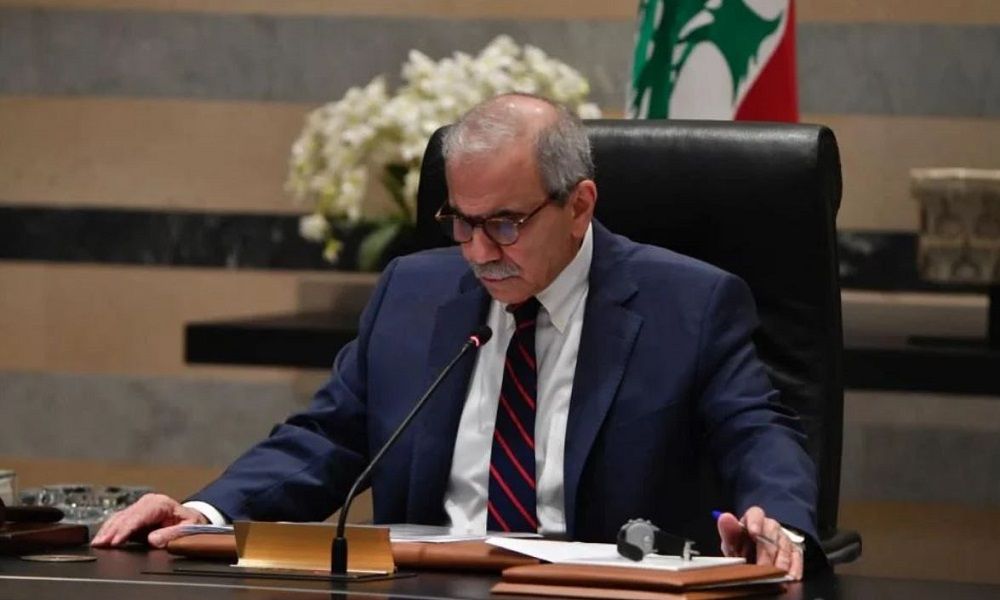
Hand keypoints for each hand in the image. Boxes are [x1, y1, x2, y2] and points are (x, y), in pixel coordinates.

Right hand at [91, 493, 207, 547]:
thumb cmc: (191, 522)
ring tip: (97, 543)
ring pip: (119, 517)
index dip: (125, 530)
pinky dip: (110, 528)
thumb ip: (172, 534)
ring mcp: (140, 507)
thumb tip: (153, 540)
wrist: (193, 517)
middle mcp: (148, 502)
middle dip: (111, 530)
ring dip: (107, 530)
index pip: (138, 517)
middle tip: (99, 544)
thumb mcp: (189, 528)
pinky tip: (102, 537)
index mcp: (161, 504)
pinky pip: (119, 520)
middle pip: (125, 516)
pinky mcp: (135, 513)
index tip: (115, 541)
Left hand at [716, 506, 802, 580]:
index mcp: (753, 519)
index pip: (756, 514)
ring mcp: (784, 538)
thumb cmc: (742, 547)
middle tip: (761, 567)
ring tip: (773, 575)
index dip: (755, 522)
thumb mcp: (732, 541)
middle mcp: (771, 526)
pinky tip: (787, 578)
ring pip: (784, 547)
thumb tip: (725, 517)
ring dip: (779, 563)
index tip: (754, 533)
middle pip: (771, 534)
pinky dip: (793, 569)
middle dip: (766, 552)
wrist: (755, 556)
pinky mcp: (795, 551)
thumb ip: (728, 531)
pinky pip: (796, 559)